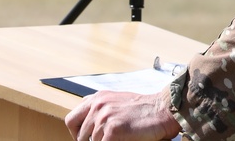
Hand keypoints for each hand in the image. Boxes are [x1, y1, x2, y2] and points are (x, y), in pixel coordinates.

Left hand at [65, 88, 180, 140]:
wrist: (163, 110)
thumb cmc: (143, 109)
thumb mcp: (116, 102)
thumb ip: (101, 109)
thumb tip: (89, 128)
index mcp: (97, 98)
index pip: (71, 120)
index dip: (76, 133)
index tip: (85, 139)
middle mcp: (98, 105)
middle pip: (79, 136)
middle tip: (104, 140)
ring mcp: (104, 117)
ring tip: (121, 138)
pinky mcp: (112, 130)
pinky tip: (124, 140)